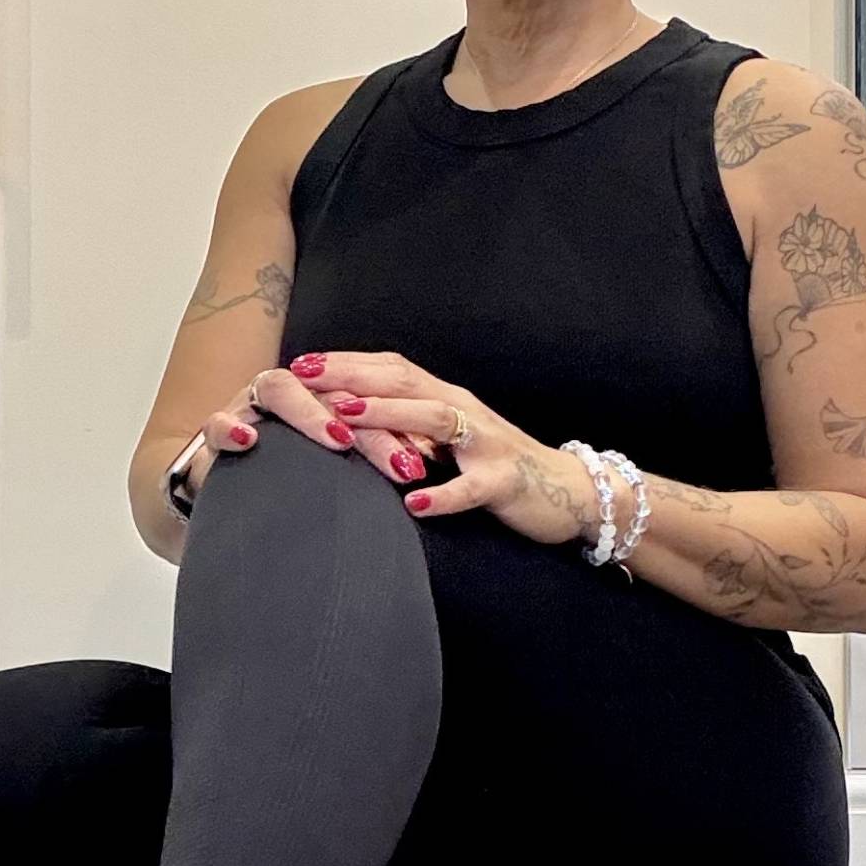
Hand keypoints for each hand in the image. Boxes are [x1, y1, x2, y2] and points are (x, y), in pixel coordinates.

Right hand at [183, 364, 447, 499]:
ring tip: (339, 437)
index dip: (393, 419)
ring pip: (278, 390)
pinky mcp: (215, 433)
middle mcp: (286, 394)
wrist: (226, 494)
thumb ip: (365, 453)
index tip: (421, 455)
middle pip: (328, 389)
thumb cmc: (284, 476)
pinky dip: (228, 428)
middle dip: (367, 423)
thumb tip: (416, 465)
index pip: (360, 394)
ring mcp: (249, 408)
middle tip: (399, 461)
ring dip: (309, 411)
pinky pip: (216, 423)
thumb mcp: (329, 465)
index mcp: (318, 396)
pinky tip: (246, 439)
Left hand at [285, 348, 600, 546]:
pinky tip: (412, 502)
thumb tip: (349, 420)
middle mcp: (465, 411)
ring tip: (345, 417)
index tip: (299, 363)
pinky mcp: (504, 482)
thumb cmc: (497, 466)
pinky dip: (442, 494)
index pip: (392, 369)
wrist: (566, 492)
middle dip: (353, 376)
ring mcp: (486, 444)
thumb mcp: (449, 440)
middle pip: (405, 382)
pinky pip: (471, 487)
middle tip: (304, 376)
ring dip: (388, 415)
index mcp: (447, 398)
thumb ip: (409, 425)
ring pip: (436, 420)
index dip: (347, 363)